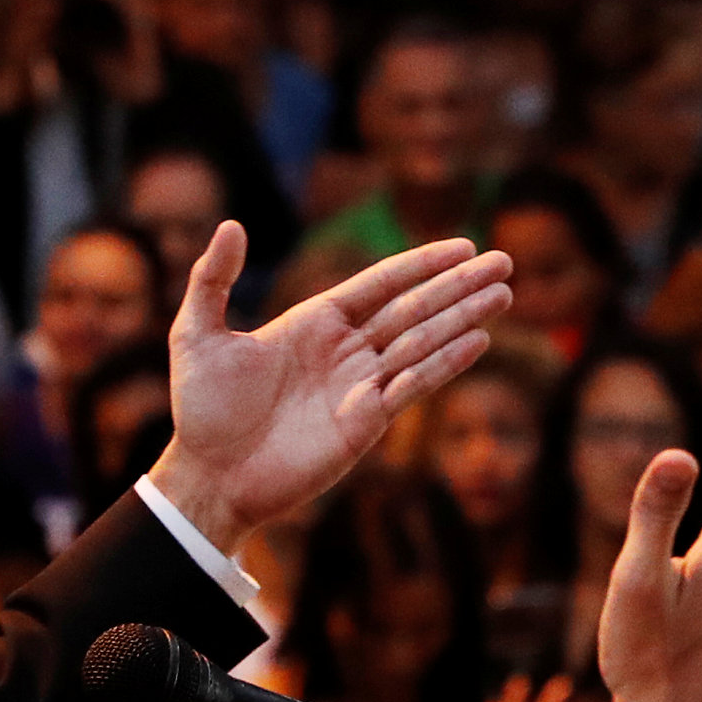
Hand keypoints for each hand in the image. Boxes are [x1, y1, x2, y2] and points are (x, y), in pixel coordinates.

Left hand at [141, 227, 510, 551]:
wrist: (209, 476)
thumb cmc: (201, 409)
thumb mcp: (196, 334)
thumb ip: (213, 279)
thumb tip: (230, 225)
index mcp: (316, 322)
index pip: (382, 283)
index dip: (423, 263)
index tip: (463, 246)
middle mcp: (346, 350)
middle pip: (414, 308)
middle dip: (459, 286)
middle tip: (505, 262)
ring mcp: (360, 386)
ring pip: (423, 342)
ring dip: (464, 318)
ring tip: (504, 295)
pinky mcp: (366, 423)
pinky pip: (413, 385)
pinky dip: (446, 362)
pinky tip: (478, 341)